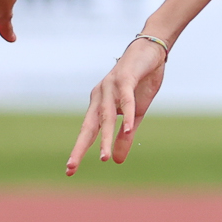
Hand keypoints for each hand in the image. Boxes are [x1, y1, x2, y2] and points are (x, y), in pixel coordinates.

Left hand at [67, 36, 168, 174]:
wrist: (151, 51)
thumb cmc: (141, 82)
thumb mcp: (136, 114)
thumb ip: (125, 136)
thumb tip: (116, 160)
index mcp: (100, 105)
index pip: (88, 131)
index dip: (80, 149)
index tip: (70, 170)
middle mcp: (100, 96)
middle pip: (89, 125)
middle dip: (80, 147)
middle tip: (71, 167)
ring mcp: (111, 86)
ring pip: (107, 116)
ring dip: (105, 137)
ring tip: (103, 158)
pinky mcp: (125, 78)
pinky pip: (125, 99)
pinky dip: (127, 115)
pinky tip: (127, 129)